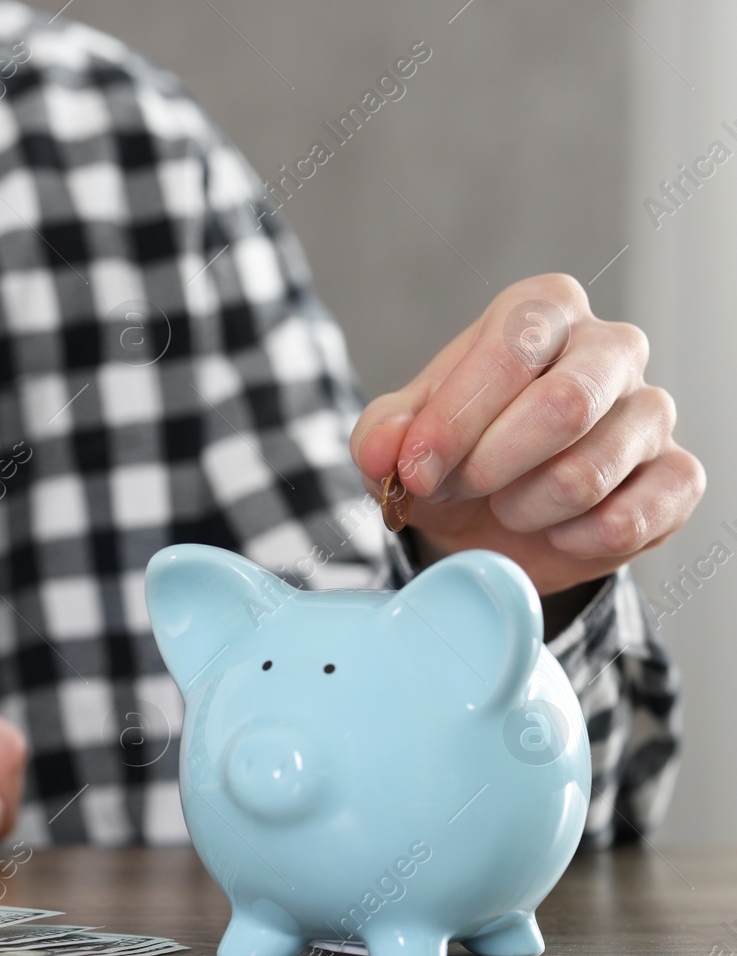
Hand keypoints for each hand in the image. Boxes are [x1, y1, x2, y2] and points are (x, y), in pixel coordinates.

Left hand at [350, 273, 703, 596]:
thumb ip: (383, 433)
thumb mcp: (400, 438)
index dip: (454, 421)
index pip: (510, 351)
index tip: (415, 471)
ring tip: (504, 504)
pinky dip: (569, 540)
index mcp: (543, 310)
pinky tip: (552, 529)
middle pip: (565, 404)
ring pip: (587, 474)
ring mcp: (652, 411)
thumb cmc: (453, 454)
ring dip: (522, 508)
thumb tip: (382, 451)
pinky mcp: (678, 477)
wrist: (494, 520)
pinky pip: (626, 521)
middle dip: (489, 466)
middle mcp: (611, 347)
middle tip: (457, 488)